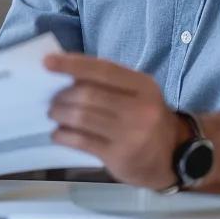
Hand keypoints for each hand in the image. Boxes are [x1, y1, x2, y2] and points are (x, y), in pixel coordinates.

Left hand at [43, 53, 188, 190]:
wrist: (173, 157)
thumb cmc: (147, 119)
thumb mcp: (138, 95)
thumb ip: (109, 84)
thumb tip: (66, 75)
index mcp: (144, 86)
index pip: (103, 70)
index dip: (72, 64)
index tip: (46, 62)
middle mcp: (140, 108)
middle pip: (88, 94)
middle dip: (62, 95)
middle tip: (52, 99)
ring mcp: (131, 134)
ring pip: (82, 117)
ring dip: (60, 114)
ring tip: (54, 114)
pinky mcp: (119, 156)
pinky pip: (81, 141)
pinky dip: (63, 135)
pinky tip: (58, 134)